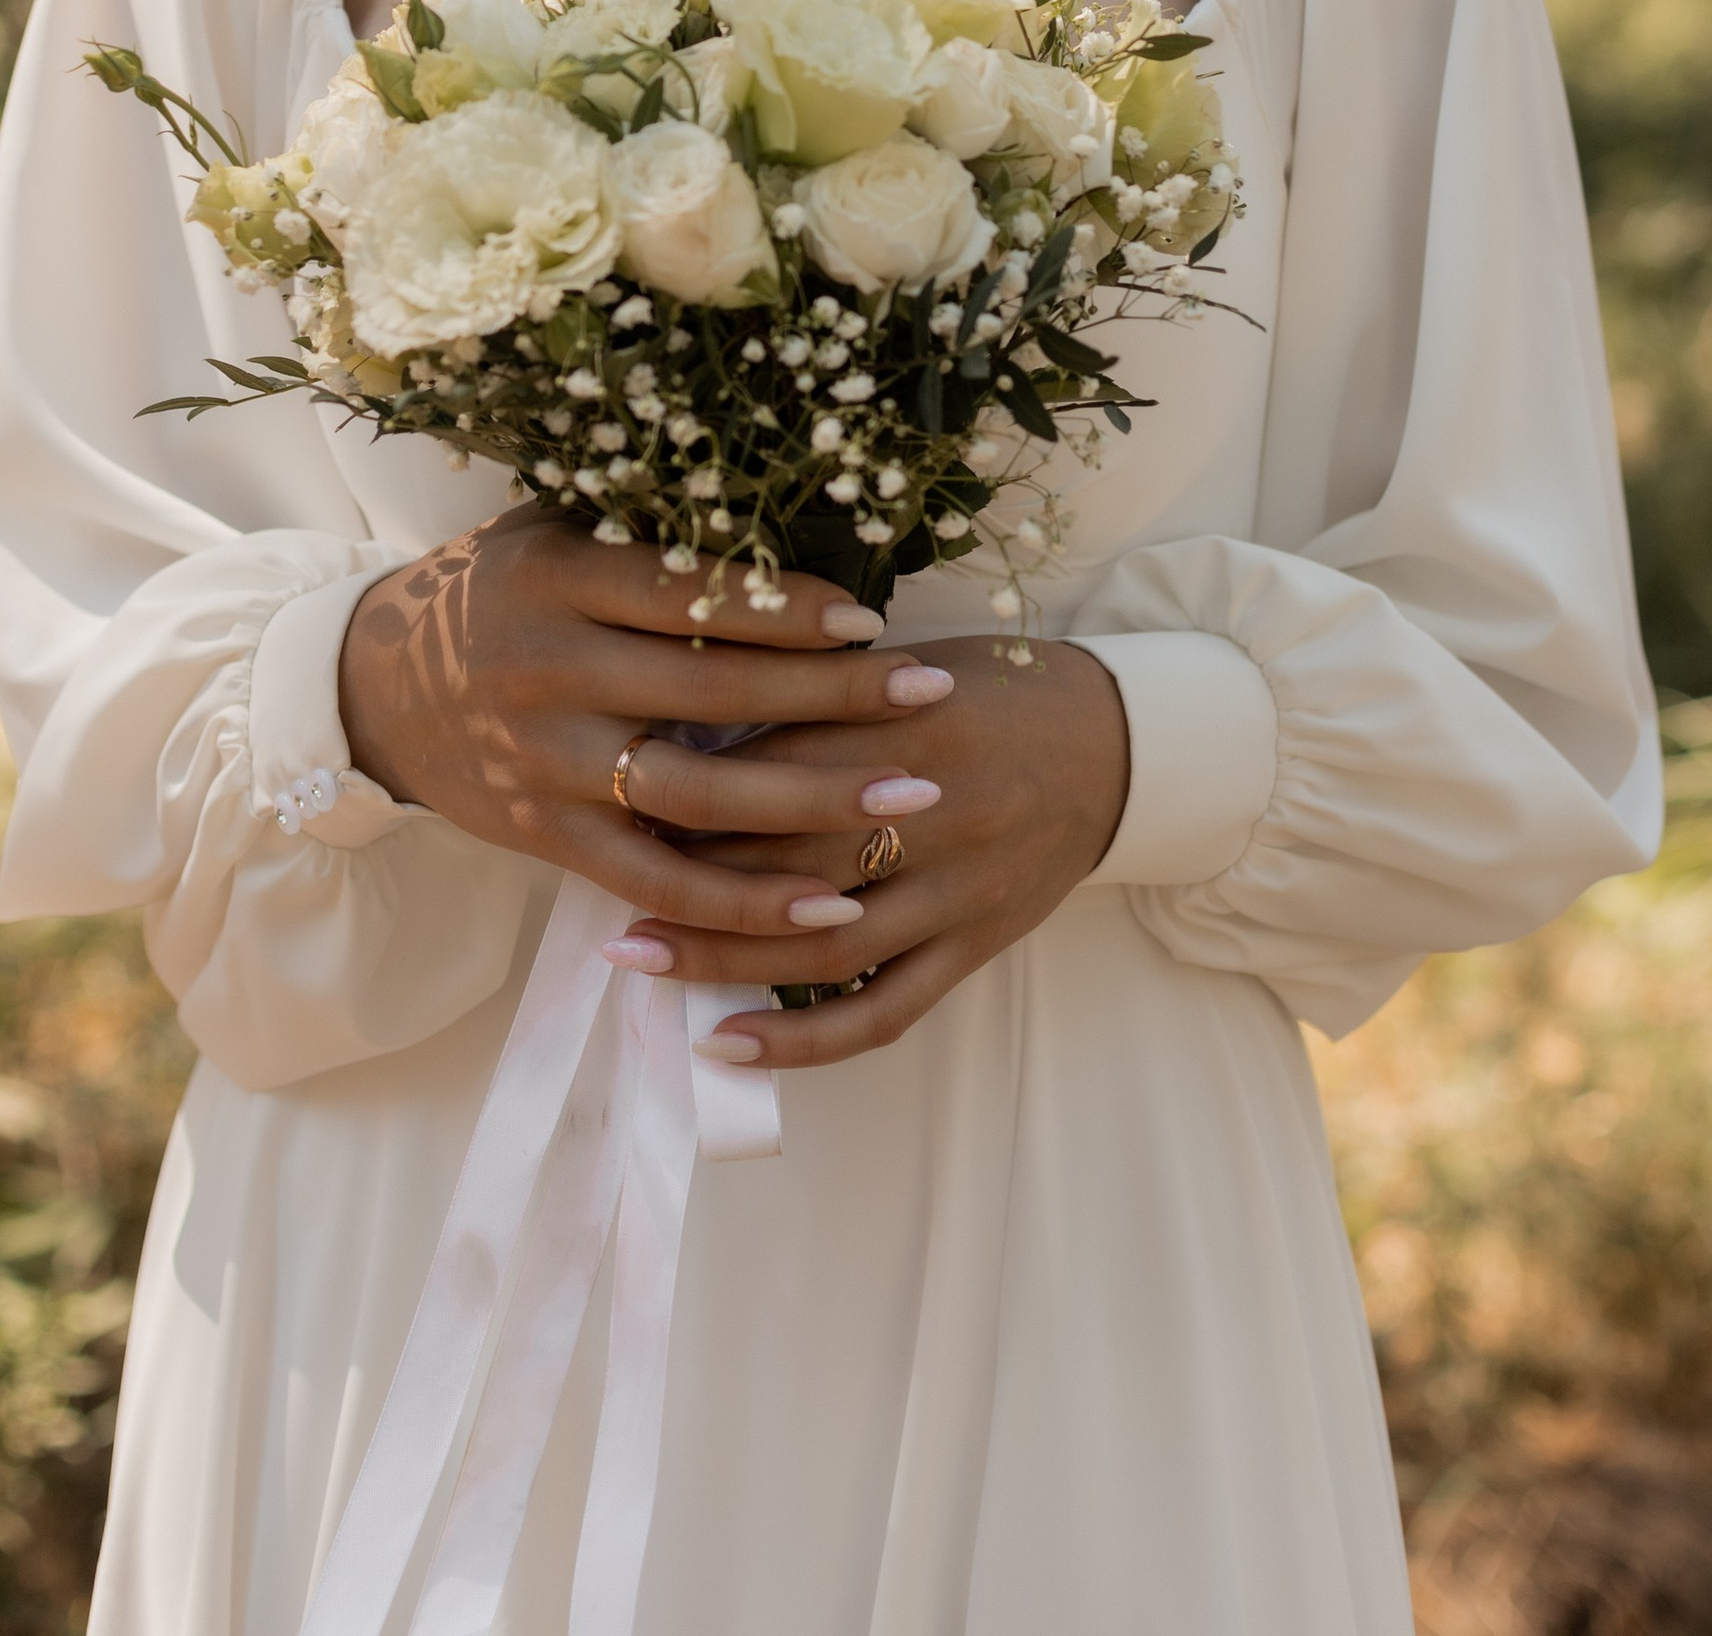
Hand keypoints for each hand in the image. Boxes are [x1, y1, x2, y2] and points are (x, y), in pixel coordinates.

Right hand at [336, 502, 961, 949]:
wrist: (377, 690)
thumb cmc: (502, 590)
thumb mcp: (553, 527)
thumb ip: (647, 523)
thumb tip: (784, 494)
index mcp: (556, 578)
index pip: (687, 593)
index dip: (783, 607)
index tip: (869, 618)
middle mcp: (547, 671)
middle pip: (711, 692)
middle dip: (832, 697)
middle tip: (930, 696)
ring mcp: (546, 762)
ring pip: (697, 792)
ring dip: (811, 801)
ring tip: (910, 794)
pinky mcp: (549, 837)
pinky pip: (657, 881)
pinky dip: (743, 902)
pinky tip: (827, 908)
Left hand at [607, 636, 1129, 1069]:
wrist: (1115, 745)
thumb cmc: (990, 690)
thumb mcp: (907, 666)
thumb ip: (814, 694)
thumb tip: (688, 716)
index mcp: (908, 720)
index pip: (778, 758)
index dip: (693, 777)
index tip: (614, 780)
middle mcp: (931, 809)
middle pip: (788, 850)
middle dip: (686, 866)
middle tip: (595, 871)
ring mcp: (955, 889)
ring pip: (821, 942)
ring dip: (719, 953)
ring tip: (634, 955)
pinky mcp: (974, 947)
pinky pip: (881, 1011)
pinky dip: (802, 1038)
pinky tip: (727, 1044)